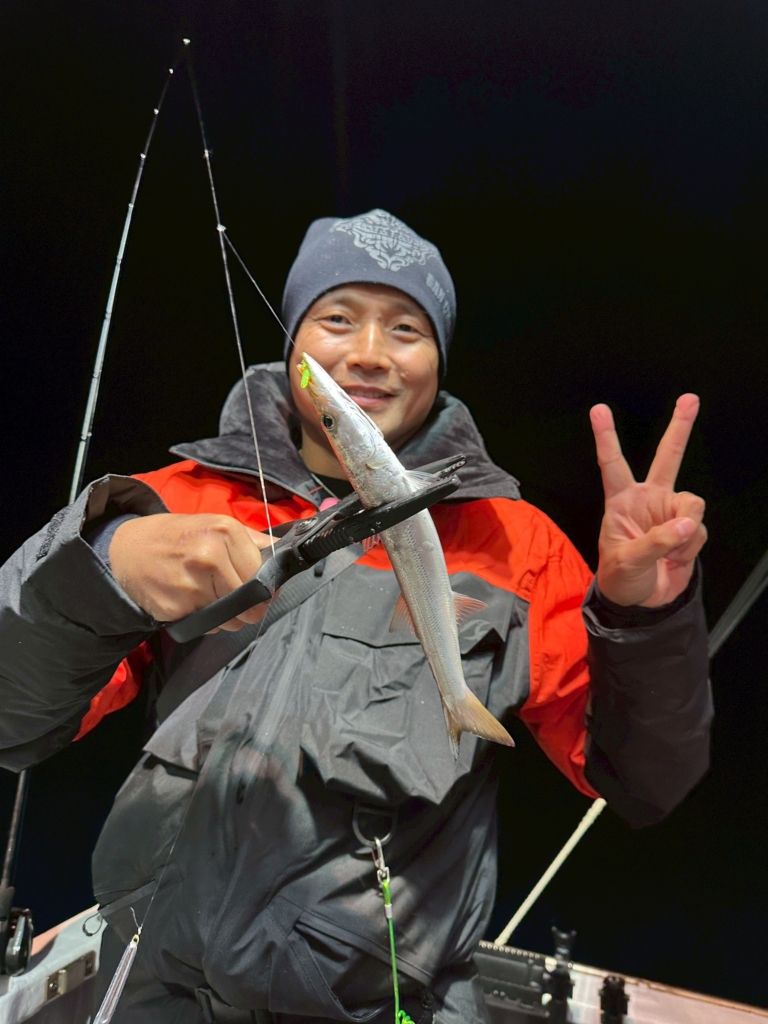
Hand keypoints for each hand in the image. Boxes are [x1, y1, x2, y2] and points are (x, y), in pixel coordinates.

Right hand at [109, 514, 273, 629]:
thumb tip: (282, 560)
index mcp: (224, 532)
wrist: (125, 549)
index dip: (265, 587)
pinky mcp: (175, 609)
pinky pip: (208, 627)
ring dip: (229, 616)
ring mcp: (191, 585)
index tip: (261, 590)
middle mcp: (209, 557)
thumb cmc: (177, 536)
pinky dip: (207, 621)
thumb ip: (252, 541)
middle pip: (250, 602)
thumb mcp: (215, 524)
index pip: (263, 576)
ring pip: (231, 619)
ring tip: (212, 596)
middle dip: (249, 606)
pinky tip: (194, 602)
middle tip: (238, 598)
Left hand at [590, 394, 706, 607]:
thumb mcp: (626, 561)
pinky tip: (676, 558)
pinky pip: (699, 529)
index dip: (606, 437)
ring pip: (692, 504)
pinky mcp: (688, 528)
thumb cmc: (621, 577)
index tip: (598, 410)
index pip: (612, 464)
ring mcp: (670, 513)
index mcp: (621, 502)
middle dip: (680, 427)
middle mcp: (648, 500)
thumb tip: (686, 522)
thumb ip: (655, 541)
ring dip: (685, 531)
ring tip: (667, 552)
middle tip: (689, 398)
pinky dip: (690, 547)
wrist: (641, 601)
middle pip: (667, 457)